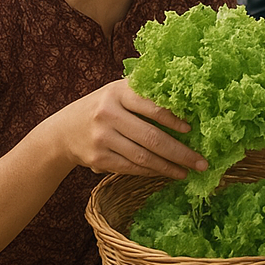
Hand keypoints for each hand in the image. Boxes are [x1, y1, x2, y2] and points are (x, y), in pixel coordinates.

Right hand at [52, 78, 206, 180]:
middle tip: (200, 161)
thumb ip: (145, 94)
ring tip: (187, 171)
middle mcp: (109, 114)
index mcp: (119, 92)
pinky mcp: (98, 160)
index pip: (151, 106)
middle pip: (151, 137)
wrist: (63, 131)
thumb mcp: (119, 92)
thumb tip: (185, 104)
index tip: (192, 129)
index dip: (173, 118)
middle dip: (179, 151)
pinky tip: (166, 173)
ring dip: (168, 167)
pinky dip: (151, 172)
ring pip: (142, 157)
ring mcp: (102, 139)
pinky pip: (131, 168)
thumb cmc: (103, 106)